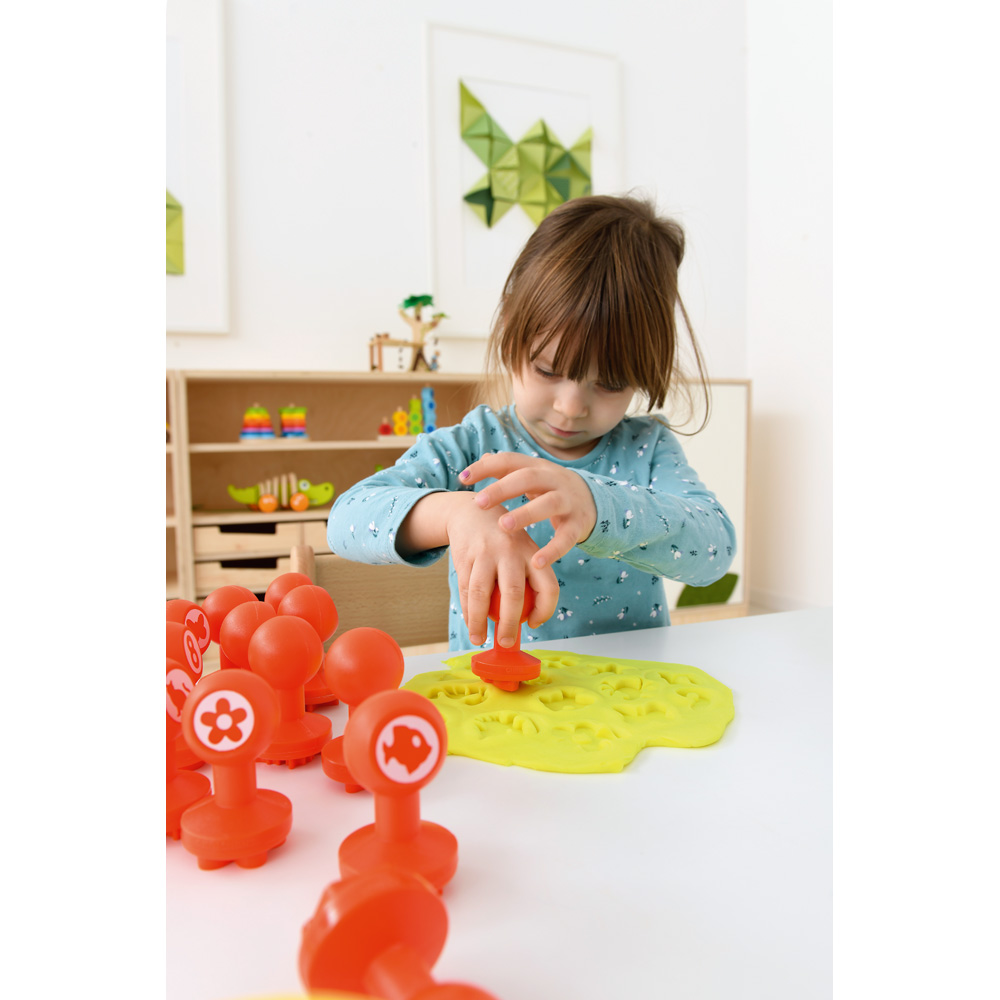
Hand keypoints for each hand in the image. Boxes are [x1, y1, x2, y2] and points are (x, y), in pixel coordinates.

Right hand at [442, 492, 557, 647]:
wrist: (472, 512)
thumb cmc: (504, 543)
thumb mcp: (522, 551)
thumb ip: (527, 580)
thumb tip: (527, 622)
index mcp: (534, 553)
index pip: (548, 586)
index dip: (545, 611)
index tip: (534, 624)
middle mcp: (512, 551)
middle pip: (514, 593)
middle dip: (510, 623)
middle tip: (506, 642)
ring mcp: (486, 552)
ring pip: (482, 593)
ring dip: (479, 621)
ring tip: (479, 639)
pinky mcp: (465, 555)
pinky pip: (465, 589)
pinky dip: (467, 610)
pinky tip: (470, 622)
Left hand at [459, 453, 597, 569]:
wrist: (592, 500)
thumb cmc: (549, 489)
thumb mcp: (531, 476)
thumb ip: (507, 470)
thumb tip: (481, 458)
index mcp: (537, 467)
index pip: (509, 460)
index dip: (486, 467)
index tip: (463, 478)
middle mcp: (554, 480)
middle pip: (528, 477)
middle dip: (503, 488)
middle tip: (479, 502)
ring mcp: (568, 501)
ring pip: (548, 504)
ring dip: (526, 514)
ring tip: (503, 526)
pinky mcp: (579, 524)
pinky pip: (567, 537)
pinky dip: (553, 550)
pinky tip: (536, 562)